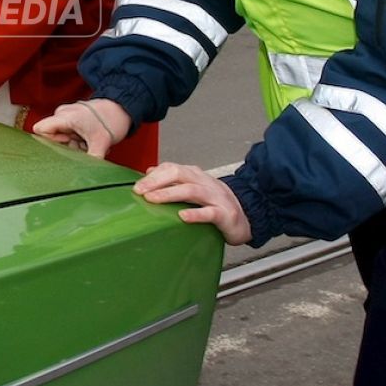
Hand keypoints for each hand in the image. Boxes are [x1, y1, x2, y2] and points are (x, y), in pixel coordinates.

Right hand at [31, 98, 131, 158]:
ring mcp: (68, 117)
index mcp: (65, 116)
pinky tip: (89, 142)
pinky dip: (78, 142)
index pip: (40, 129)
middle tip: (82, 148)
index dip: (47, 143)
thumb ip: (91, 159)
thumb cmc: (112, 119)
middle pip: (52, 137)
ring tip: (88, 145)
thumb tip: (87, 176)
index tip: (62, 150)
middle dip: (66, 147)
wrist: (124, 108)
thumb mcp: (101, 143)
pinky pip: (69, 135)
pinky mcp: (74, 120)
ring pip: (62, 138)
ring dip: (74, 146)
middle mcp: (63, 115)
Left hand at [134, 163, 252, 245]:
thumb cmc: (218, 203)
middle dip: (157, 182)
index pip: (172, 168)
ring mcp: (216, 197)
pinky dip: (196, 214)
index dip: (153, 176)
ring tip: (153, 199)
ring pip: (191, 191)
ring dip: (169, 194)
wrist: (248, 216)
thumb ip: (174, 179)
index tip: (137, 186)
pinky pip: (210, 213)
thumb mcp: (195, 187)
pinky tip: (183, 217)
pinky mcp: (225, 214)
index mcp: (196, 176)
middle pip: (179, 174)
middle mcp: (205, 183)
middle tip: (140, 191)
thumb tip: (151, 171)